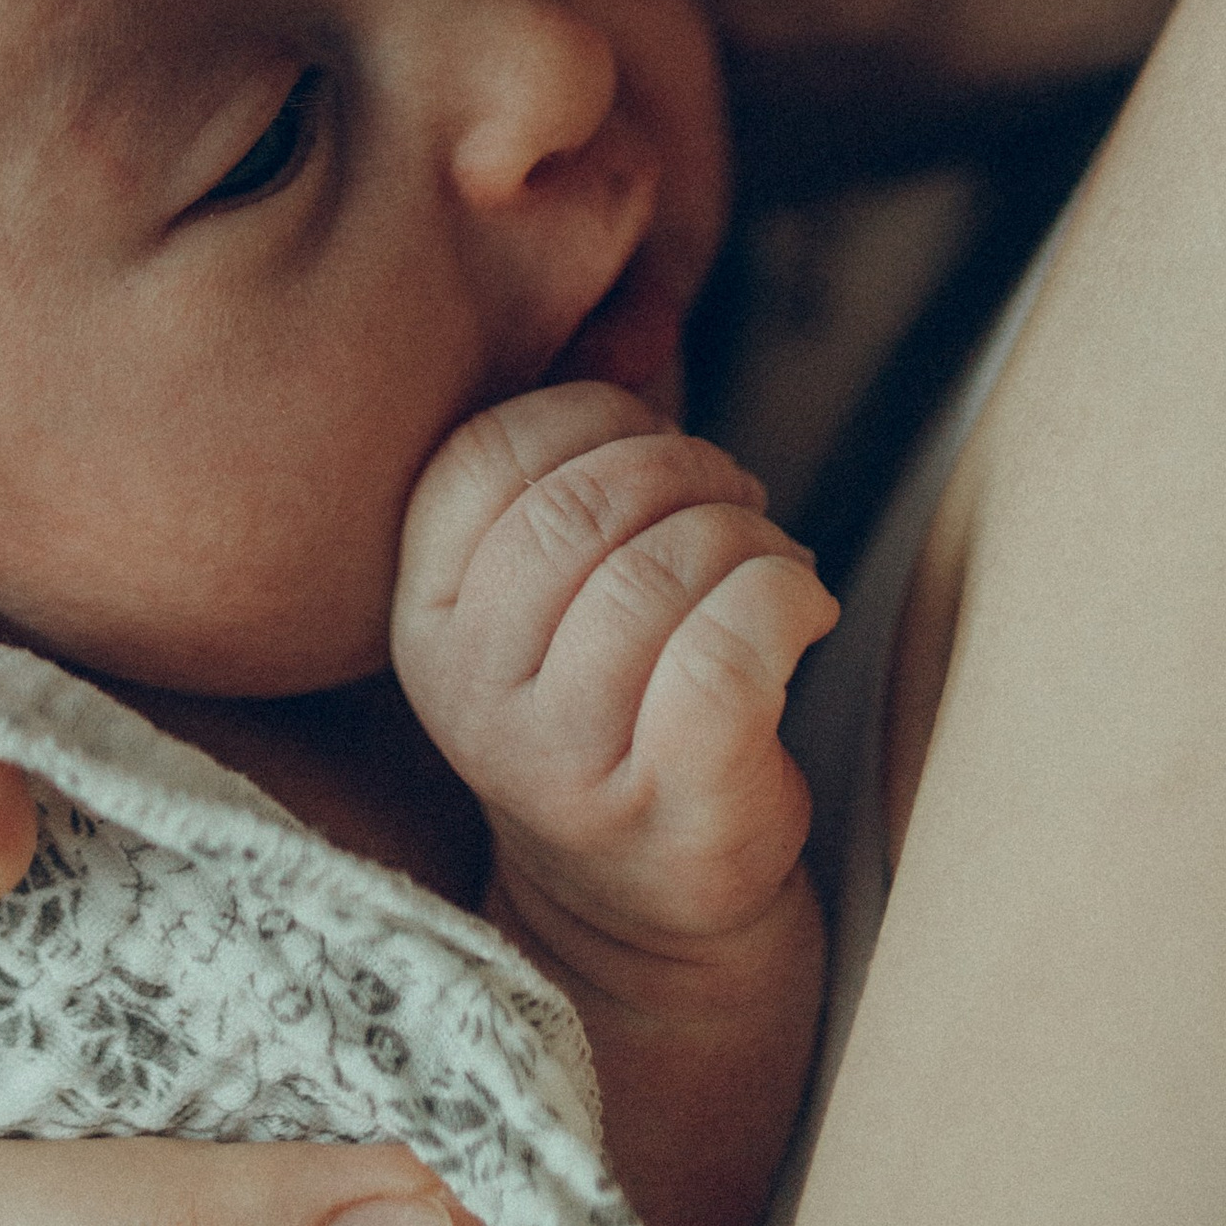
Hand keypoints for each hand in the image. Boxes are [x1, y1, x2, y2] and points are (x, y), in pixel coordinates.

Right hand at [392, 380, 838, 955]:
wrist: (646, 901)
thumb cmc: (613, 697)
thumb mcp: (547, 587)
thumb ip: (568, 462)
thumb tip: (633, 324)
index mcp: (423, 616)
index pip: (485, 455)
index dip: (591, 418)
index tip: (651, 444)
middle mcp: (470, 691)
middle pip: (585, 506)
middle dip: (687, 471)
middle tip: (733, 500)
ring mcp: (560, 760)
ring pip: (664, 569)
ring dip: (747, 536)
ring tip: (768, 564)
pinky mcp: (662, 807)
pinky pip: (733, 649)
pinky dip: (789, 597)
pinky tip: (802, 613)